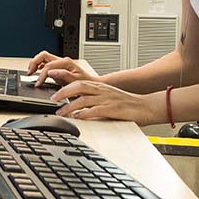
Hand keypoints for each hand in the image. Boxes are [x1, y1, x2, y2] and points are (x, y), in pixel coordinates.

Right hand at [26, 51, 100, 86]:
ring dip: (35, 63)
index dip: (41, 75)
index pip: (48, 66)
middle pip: (43, 55)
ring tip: (30, 72)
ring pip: (43, 57)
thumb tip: (50, 72)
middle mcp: (62, 60)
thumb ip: (62, 75)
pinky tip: (37, 72)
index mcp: (65, 62)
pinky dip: (39, 66)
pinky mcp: (58, 66)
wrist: (91, 84)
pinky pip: (45, 62)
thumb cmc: (85, 83)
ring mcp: (60, 62)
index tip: (38, 84)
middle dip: (34, 63)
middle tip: (29, 73)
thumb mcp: (75, 81)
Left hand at [50, 81, 164, 125]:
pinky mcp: (114, 109)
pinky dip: (85, 113)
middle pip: (79, 86)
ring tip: (60, 111)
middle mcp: (102, 91)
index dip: (65, 83)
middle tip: (52, 98)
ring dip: (70, 105)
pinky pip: (96, 110)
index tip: (54, 89)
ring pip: (85, 98)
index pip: (79, 82)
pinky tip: (77, 116)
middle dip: (63, 92)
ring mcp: (108, 100)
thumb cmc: (127, 103)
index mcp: (100, 87)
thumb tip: (76, 106)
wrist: (146, 106)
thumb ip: (94, 98)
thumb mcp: (108, 96)